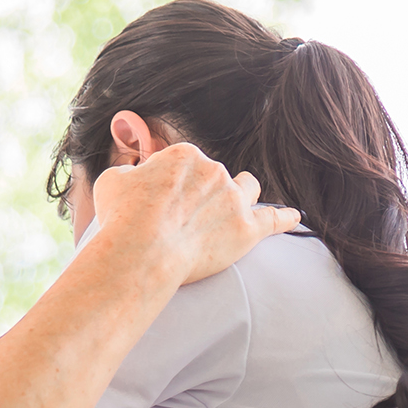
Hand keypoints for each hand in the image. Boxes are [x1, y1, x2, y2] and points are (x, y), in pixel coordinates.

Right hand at [88, 143, 300, 288]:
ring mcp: (234, 200)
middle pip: (216, 177)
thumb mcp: (113, 182)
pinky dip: (284, 218)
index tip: (161, 203)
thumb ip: (129, 172)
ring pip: (247, 188)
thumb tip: (133, 173)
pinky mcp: (247, 230)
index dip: (173, 184)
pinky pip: (273, 220)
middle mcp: (214, 171)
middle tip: (182, 220)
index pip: (187, 163)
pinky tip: (294, 217)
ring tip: (233, 209)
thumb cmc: (121, 218)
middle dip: (202, 194)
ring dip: (240, 196)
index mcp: (185, 155)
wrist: (141, 253)